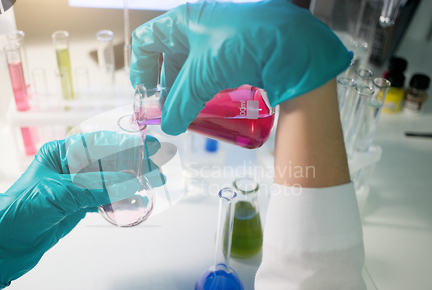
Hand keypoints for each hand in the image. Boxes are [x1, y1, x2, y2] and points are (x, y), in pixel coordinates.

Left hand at [0, 132, 162, 289]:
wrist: (1, 246)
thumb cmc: (19, 212)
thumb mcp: (58, 195)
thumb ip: (94, 188)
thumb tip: (129, 183)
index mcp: (59, 153)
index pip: (99, 143)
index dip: (125, 144)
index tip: (148, 145)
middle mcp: (69, 167)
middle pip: (108, 161)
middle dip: (134, 163)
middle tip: (158, 166)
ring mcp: (74, 187)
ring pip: (108, 181)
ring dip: (131, 182)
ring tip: (155, 183)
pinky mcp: (77, 206)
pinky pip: (103, 199)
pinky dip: (120, 200)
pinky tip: (136, 201)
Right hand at [130, 0, 351, 134]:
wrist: (290, 45)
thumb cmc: (241, 44)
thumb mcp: (203, 76)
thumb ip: (180, 103)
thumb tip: (170, 125)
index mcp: (182, 22)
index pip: (146, 41)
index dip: (140, 68)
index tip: (145, 94)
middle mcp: (197, 29)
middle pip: (167, 58)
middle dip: (165, 86)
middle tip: (168, 110)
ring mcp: (217, 42)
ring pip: (190, 68)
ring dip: (186, 92)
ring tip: (187, 113)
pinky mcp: (234, 56)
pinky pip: (210, 74)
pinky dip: (204, 91)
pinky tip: (207, 106)